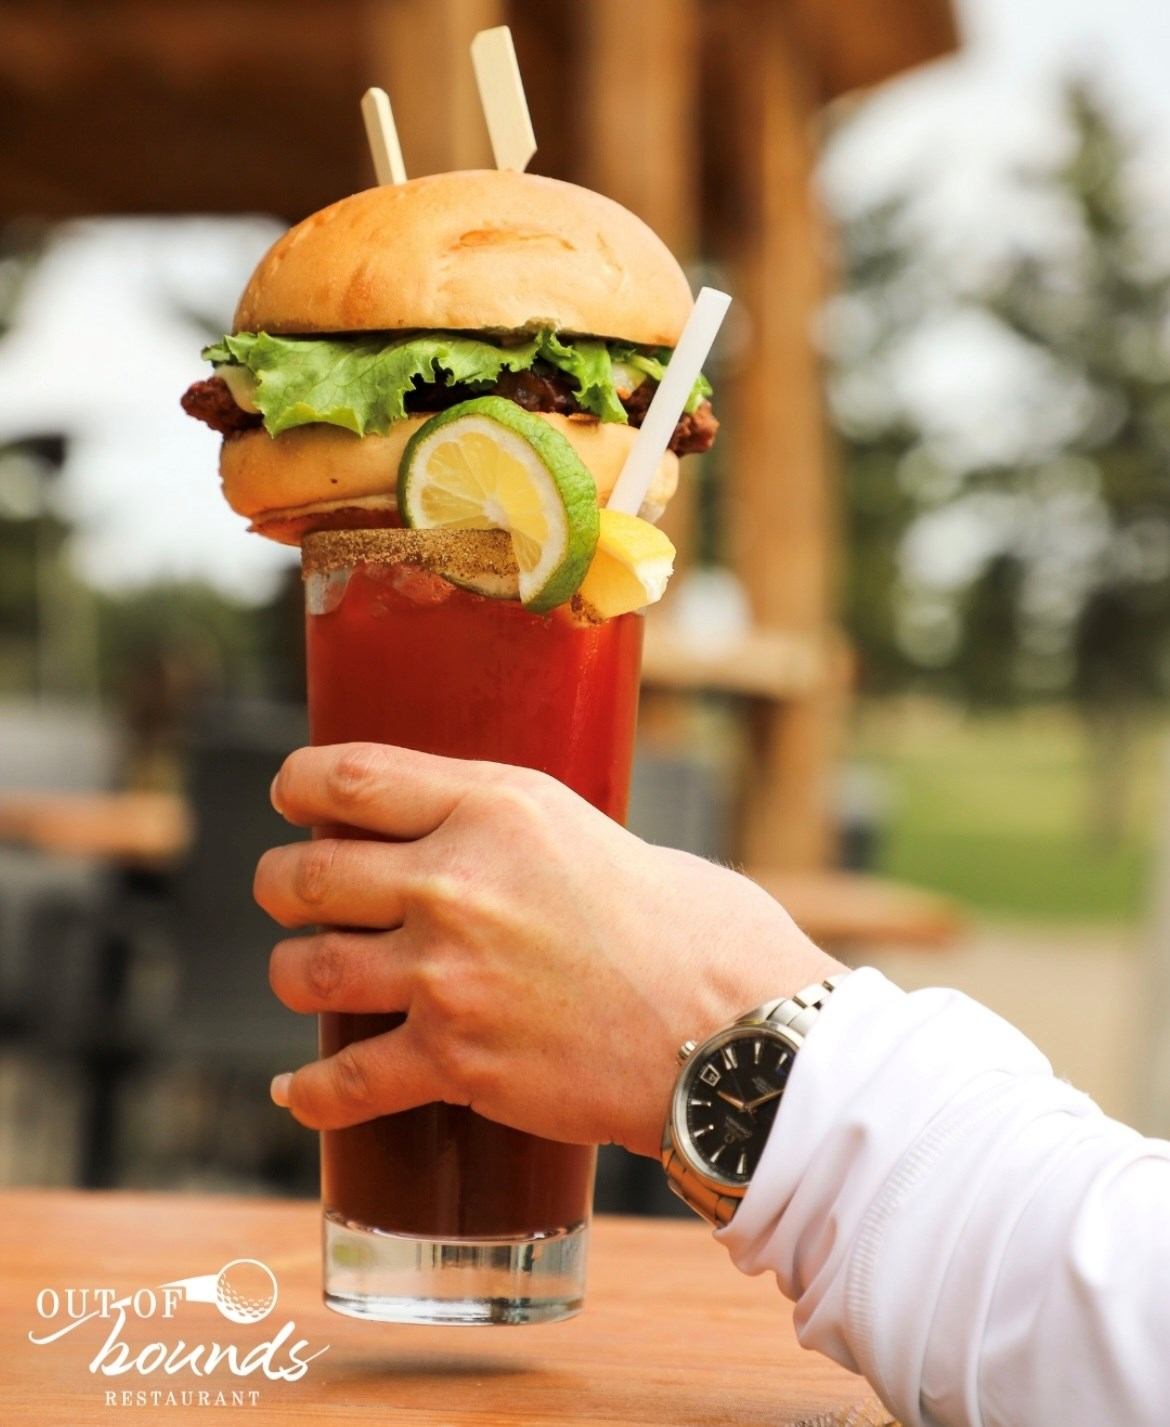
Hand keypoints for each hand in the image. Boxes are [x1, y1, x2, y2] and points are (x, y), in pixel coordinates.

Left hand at [256, 743, 843, 1157]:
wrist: (736, 1036)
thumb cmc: (697, 930)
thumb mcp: (594, 835)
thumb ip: (515, 835)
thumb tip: (471, 848)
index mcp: (497, 807)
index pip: (349, 777)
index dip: (297, 785)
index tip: (289, 797)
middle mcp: (456, 882)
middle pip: (307, 875)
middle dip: (280, 886)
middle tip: (290, 895)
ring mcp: (448, 974)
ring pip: (306, 970)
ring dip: (294, 975)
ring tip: (309, 976)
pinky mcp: (456, 1061)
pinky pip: (344, 1082)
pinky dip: (310, 1093)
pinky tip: (295, 1091)